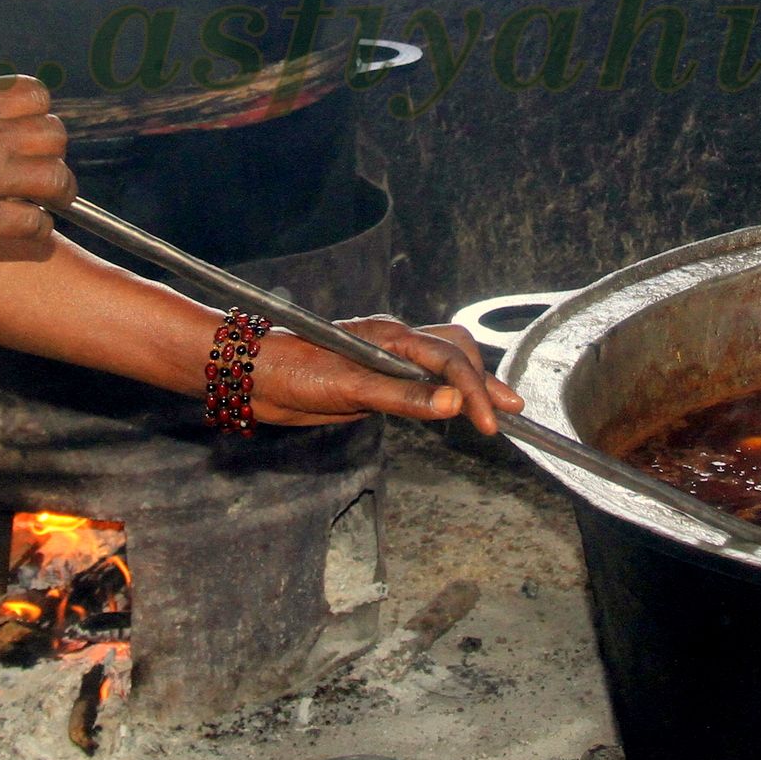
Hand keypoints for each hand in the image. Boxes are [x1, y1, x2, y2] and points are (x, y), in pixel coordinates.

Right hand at [0, 71, 70, 260]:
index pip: (35, 95)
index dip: (38, 111)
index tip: (33, 126)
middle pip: (53, 135)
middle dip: (52, 149)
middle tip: (44, 163)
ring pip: (55, 179)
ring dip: (58, 189)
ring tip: (54, 198)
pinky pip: (33, 224)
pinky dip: (39, 227)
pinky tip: (31, 228)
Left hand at [250, 315, 523, 435]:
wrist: (250, 375)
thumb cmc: (291, 370)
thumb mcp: (349, 387)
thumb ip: (403, 395)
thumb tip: (452, 402)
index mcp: (390, 336)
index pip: (448, 360)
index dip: (474, 391)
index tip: (491, 423)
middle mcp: (392, 343)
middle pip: (454, 352)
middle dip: (483, 380)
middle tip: (510, 410)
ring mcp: (383, 360)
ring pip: (439, 363)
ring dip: (467, 383)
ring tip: (493, 407)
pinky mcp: (372, 379)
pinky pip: (419, 381)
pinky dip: (443, 392)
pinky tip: (450, 406)